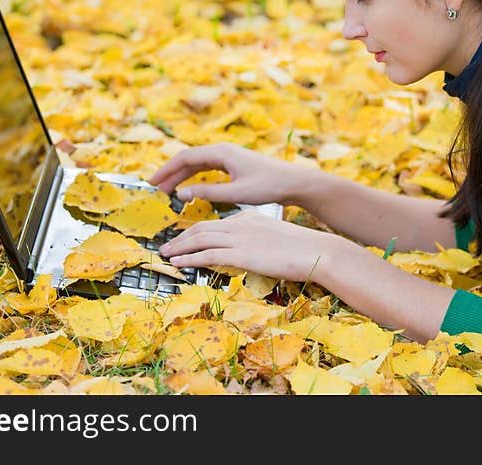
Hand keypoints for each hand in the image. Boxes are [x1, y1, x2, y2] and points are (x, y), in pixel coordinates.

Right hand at [148, 142, 308, 205]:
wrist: (293, 182)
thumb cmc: (268, 186)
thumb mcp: (236, 193)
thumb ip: (207, 193)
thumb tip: (180, 194)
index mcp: (221, 152)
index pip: (185, 157)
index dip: (166, 170)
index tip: (151, 182)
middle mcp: (223, 150)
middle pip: (188, 159)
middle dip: (170, 173)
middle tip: (154, 188)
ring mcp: (228, 156)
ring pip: (197, 164)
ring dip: (180, 176)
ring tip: (166, 190)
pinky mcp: (233, 164)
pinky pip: (207, 168)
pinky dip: (194, 177)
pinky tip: (187, 188)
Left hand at [158, 209, 345, 282]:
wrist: (316, 251)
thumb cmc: (302, 249)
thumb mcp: (275, 239)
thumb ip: (258, 242)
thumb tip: (249, 253)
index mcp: (248, 218)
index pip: (215, 224)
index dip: (196, 232)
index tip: (185, 240)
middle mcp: (240, 224)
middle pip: (201, 228)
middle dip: (180, 238)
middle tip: (166, 246)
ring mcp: (240, 238)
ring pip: (200, 239)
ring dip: (178, 247)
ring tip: (165, 255)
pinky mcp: (241, 254)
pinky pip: (207, 254)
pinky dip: (188, 258)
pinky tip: (177, 263)